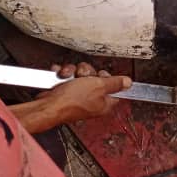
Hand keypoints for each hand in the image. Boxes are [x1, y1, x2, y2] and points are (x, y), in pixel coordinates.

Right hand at [10, 61, 130, 133]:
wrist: (48, 105)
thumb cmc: (71, 101)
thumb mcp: (99, 86)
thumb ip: (115, 83)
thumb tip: (128, 83)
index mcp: (104, 104)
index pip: (113, 88)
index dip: (107, 78)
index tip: (101, 75)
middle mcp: (92, 102)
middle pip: (95, 78)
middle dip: (87, 72)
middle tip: (83, 76)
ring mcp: (78, 97)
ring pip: (81, 75)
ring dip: (73, 71)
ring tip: (68, 76)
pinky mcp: (65, 93)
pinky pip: (68, 77)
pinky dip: (63, 74)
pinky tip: (61, 76)